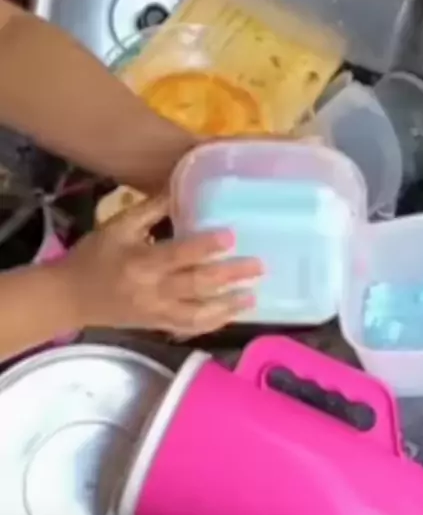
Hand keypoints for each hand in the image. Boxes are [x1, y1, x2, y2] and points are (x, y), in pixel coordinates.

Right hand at [59, 194, 262, 337]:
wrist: (71, 297)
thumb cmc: (94, 257)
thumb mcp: (117, 226)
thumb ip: (150, 209)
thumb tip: (181, 186)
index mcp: (141, 262)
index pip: (179, 254)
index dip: (206, 246)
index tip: (232, 235)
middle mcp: (153, 290)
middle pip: (197, 285)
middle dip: (230, 277)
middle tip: (258, 267)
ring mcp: (157, 313)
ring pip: (198, 314)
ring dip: (228, 307)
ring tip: (252, 297)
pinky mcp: (158, 326)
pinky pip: (189, 328)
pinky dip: (212, 323)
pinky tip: (232, 315)